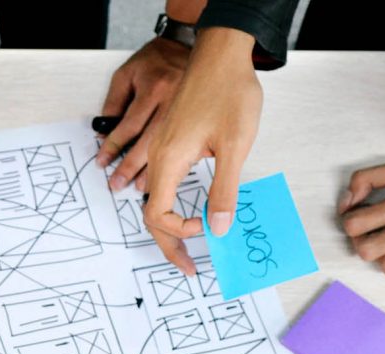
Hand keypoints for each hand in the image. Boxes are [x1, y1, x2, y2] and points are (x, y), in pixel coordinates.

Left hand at [97, 37, 189, 190]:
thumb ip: (114, 103)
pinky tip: (168, 174)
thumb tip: (104, 133)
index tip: (102, 162)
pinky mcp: (201, 116)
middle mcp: (173, 100)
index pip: (129, 125)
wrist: (191, 45)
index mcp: (153, 87)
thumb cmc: (156, 60)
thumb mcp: (126, 74)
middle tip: (118, 184)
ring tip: (140, 186)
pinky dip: (178, 161)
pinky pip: (189, 143)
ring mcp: (191, 109)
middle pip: (149, 141)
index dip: (114, 146)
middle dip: (131, 166)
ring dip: (154, 170)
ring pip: (170, 146)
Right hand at [143, 28, 261, 274]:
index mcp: (170, 160)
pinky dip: (169, 205)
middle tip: (186, 267)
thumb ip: (224, 190)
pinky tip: (187, 212)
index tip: (206, 228)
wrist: (221, 55)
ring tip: (184, 246)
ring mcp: (162, 149)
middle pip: (149, 213)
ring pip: (153, 199)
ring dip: (167, 226)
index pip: (157, 213)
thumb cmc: (229, 93)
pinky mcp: (170, 142)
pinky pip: (161, 182)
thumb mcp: (235, 146)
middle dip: (167, 244)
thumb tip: (218, 227)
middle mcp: (159, 157)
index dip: (178, 231)